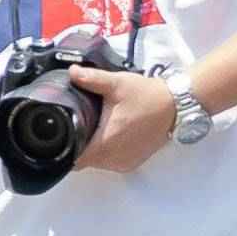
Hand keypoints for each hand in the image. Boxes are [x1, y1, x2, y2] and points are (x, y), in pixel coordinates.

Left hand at [65, 64, 184, 177]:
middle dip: (77, 145)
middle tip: (77, 123)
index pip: (74, 159)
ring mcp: (125, 162)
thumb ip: (90, 79)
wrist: (175, 106)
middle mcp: (115, 158)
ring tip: (94, 127)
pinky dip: (106, 151)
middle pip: (83, 160)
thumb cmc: (148, 97)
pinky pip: (111, 162)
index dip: (64, 149)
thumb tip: (72, 73)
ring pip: (97, 162)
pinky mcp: (133, 161)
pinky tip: (108, 134)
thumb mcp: (116, 84)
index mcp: (106, 143)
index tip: (61, 135)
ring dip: (92, 148)